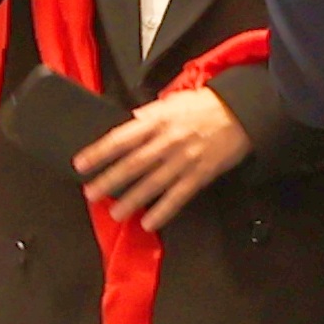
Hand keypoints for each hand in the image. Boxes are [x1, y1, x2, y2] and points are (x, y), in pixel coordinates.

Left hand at [75, 87, 252, 230]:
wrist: (242, 112)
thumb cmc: (206, 105)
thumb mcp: (174, 101)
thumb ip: (151, 114)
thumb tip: (131, 121)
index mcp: (158, 122)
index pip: (121, 139)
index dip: (99, 152)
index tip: (80, 164)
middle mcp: (168, 142)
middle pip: (133, 164)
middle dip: (110, 180)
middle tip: (91, 194)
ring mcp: (184, 160)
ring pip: (153, 184)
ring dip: (132, 200)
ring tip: (115, 213)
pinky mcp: (201, 174)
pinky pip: (179, 196)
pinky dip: (163, 210)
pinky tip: (149, 222)